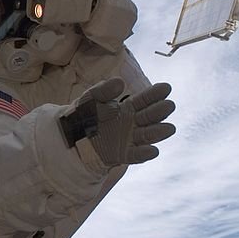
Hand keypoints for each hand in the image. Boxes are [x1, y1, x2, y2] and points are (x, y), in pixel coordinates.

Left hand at [60, 77, 175, 166]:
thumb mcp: (90, 99)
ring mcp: (128, 140)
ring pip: (147, 136)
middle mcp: (132, 124)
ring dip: (158, 132)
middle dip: (160, 111)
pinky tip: (153, 151)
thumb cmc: (82, 116)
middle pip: (150, 117)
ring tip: (169, 128)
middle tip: (169, 105)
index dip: (154, 94)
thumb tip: (120, 82)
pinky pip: (134, 155)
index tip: (165, 88)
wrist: (69, 139)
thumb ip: (103, 90)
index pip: (144, 100)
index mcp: (127, 109)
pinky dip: (143, 153)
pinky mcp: (121, 155)